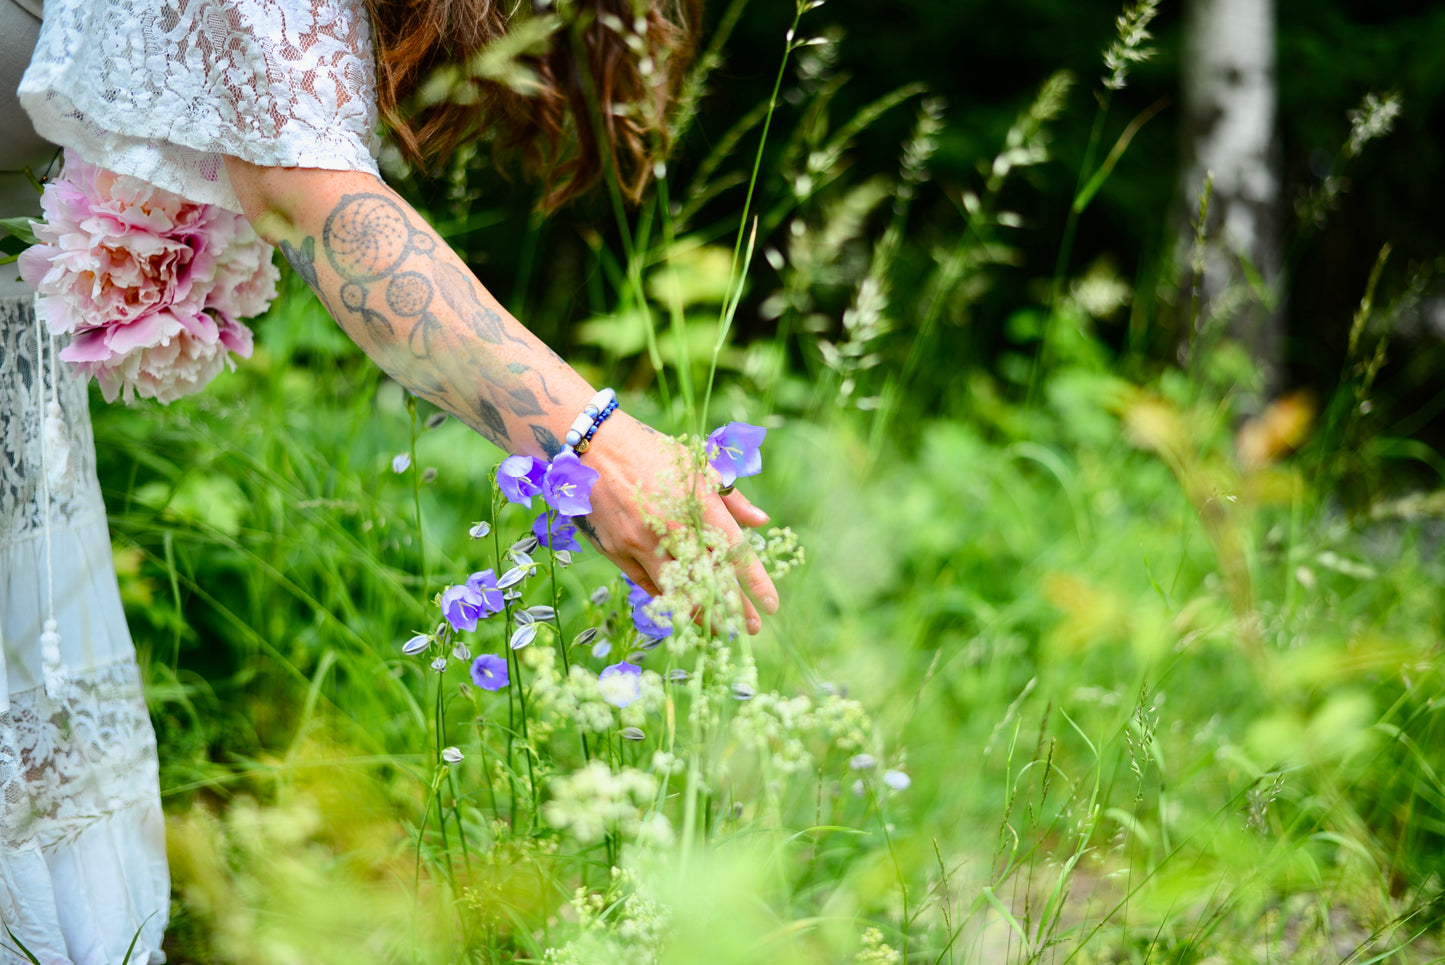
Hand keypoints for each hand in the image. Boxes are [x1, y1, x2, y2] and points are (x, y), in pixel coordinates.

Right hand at [579, 412, 778, 634]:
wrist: (592, 447)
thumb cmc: (650, 451)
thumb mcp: (697, 465)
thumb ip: (731, 498)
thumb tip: (761, 522)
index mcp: (697, 503)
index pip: (734, 552)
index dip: (755, 582)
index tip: (771, 603)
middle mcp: (671, 528)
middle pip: (709, 580)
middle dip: (734, 608)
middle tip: (751, 628)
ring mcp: (641, 544)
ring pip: (677, 592)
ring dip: (701, 615)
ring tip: (719, 629)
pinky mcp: (617, 552)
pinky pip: (648, 586)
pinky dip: (669, 600)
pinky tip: (684, 611)